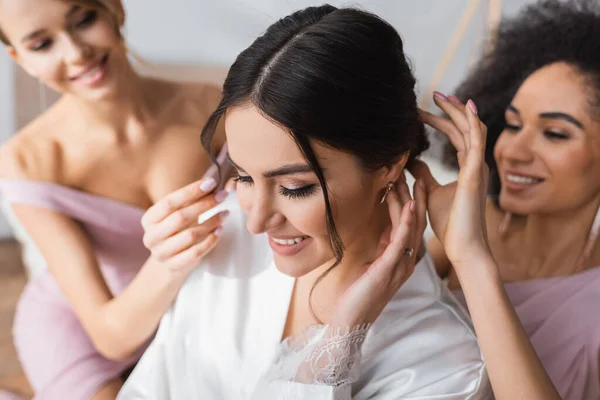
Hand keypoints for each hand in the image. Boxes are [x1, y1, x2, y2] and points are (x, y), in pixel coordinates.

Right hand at [141, 177, 229, 275]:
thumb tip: (211, 182)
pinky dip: (211, 240)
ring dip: (211, 222)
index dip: (191, 191)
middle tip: (222, 196)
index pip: (169, 202)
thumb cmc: (176, 230)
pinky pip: (196, 252)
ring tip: (224, 214)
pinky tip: (220, 231)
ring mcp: (162, 253)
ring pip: (191, 235)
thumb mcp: (176, 214)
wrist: (170, 260)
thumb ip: (189, 200)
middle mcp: (151, 237)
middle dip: (205, 204)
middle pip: (180, 217)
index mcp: (149, 219)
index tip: (211, 183)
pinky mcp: (174, 266)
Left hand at [331, 173, 427, 326]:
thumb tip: (387, 227)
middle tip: (409, 170)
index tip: (406, 179)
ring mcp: (400, 265)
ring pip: (410, 227)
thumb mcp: (374, 264)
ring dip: (409, 201)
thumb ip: (383, 247)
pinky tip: (409, 205)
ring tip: (408, 179)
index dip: (410, 201)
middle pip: (415, 222)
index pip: (410, 225)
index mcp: (402, 259)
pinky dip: (406, 222)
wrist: (352, 320)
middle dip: (412, 195)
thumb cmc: (359, 294)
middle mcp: (406, 261)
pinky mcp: (390, 268)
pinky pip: (401, 241)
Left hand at [411, 93, 490, 265]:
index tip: (421, 110)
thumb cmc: (450, 223)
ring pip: (472, 129)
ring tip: (442, 95)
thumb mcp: (430, 191)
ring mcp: (477, 168)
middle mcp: (475, 164)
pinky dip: (473, 122)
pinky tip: (465, 107)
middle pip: (463, 127)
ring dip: (458, 110)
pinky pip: (477, 142)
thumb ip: (423, 174)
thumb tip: (410, 159)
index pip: (454, 135)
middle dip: (449, 109)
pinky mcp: (475, 174)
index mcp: (467, 168)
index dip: (440, 120)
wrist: (463, 246)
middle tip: (433, 93)